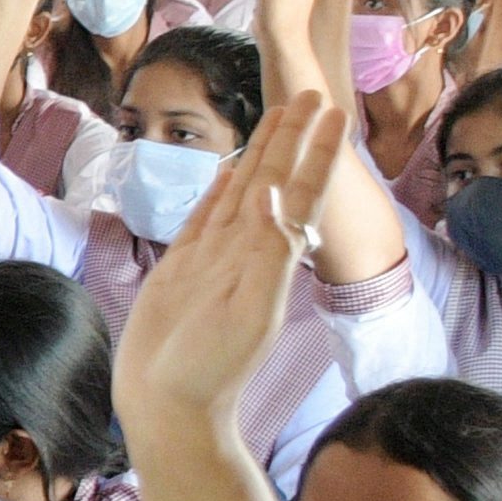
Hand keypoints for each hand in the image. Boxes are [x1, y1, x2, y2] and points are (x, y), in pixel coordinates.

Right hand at [114, 83, 339, 437]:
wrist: (169, 409)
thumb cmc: (210, 371)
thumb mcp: (250, 313)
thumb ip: (267, 254)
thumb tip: (276, 194)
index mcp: (270, 259)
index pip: (299, 192)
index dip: (316, 151)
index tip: (332, 110)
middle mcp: (247, 252)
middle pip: (274, 180)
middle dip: (292, 137)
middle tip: (308, 91)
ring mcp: (215, 259)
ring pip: (242, 191)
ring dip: (261, 154)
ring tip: (275, 116)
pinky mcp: (182, 269)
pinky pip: (206, 217)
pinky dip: (220, 190)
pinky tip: (228, 172)